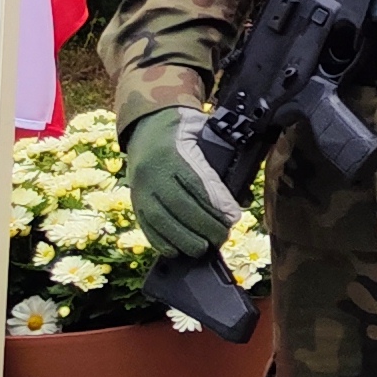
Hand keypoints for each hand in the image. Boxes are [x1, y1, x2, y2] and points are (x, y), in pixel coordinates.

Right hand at [123, 108, 239, 264]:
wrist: (146, 125)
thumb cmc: (183, 131)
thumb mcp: (203, 133)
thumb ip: (222, 157)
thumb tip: (242, 195)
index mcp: (172, 151)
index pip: (196, 181)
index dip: (215, 203)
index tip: (232, 217)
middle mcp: (152, 171)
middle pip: (179, 204)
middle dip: (203, 225)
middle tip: (222, 236)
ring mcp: (140, 188)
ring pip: (160, 219)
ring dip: (183, 238)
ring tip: (203, 248)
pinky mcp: (134, 201)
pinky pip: (145, 225)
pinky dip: (161, 241)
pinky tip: (176, 251)